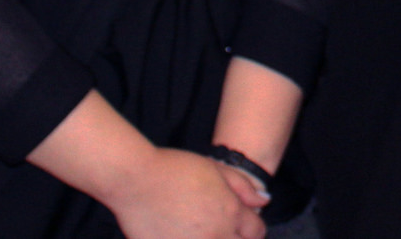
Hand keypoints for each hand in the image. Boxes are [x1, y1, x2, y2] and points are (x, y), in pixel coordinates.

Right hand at [108, 147, 265, 238]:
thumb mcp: (216, 169)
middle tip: (223, 229)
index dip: (252, 228)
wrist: (136, 180)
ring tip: (204, 232)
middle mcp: (216, 235)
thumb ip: (243, 187)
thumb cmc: (176, 169)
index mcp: (230, 213)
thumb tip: (264, 201)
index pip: (257, 232)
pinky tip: (183, 235)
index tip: (244, 224)